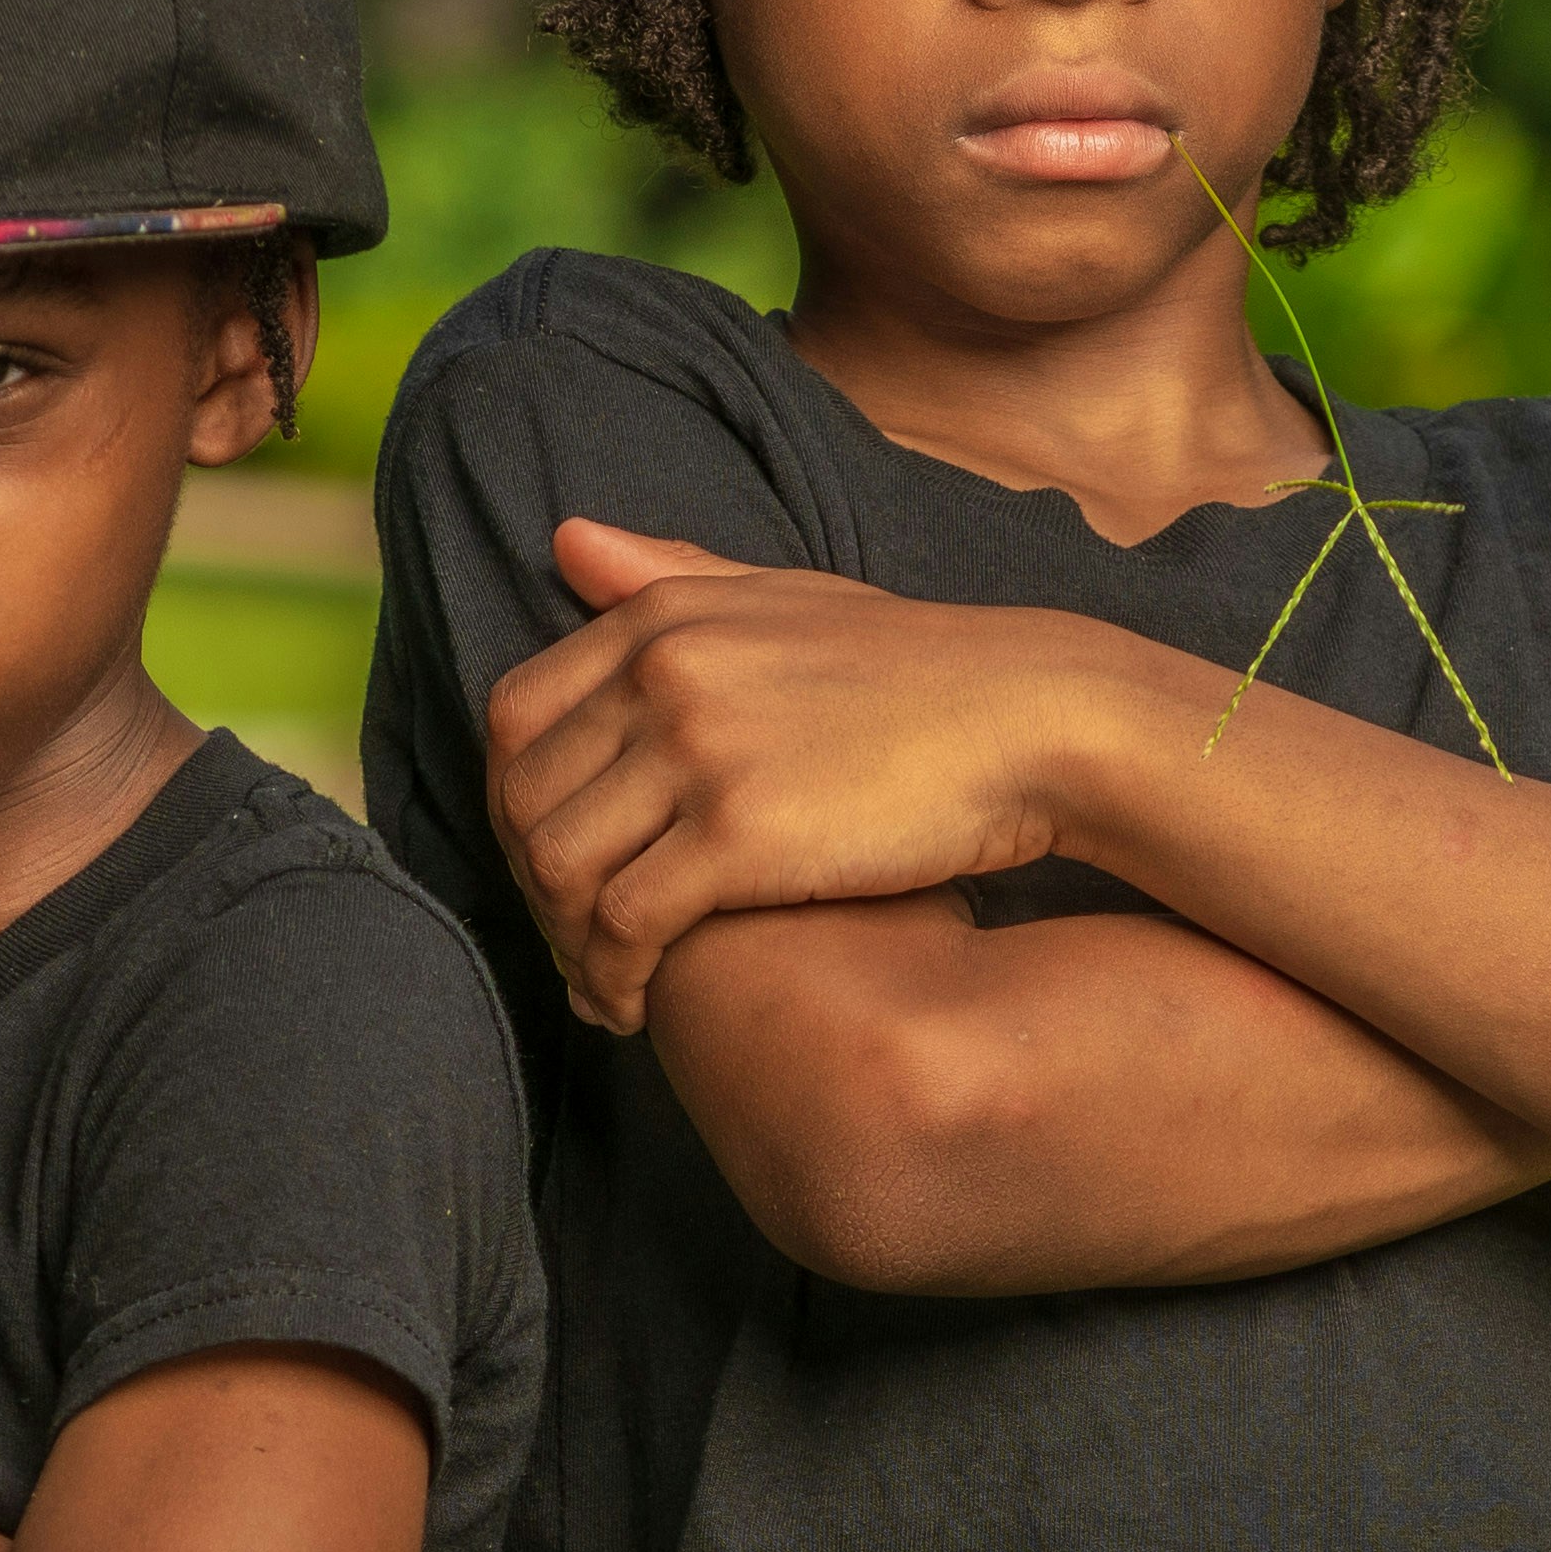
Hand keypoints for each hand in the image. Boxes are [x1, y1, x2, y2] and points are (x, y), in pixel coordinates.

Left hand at [483, 520, 1150, 1031]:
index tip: (551, 866)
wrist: (1035, 720)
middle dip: (532, 888)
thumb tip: (564, 542)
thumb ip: (672, 577)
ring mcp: (697, 751)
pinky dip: (612, 978)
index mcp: (664, 618)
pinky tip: (636, 1009)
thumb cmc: (920, 672)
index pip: (516, 716)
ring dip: (564, 943)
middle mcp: (663, 674)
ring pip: (560, 867)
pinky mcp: (738, 835)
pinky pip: (624, 923)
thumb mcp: (790, 598)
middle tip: (572, 943)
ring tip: (603, 985)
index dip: (515, 804)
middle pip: (525, 798)